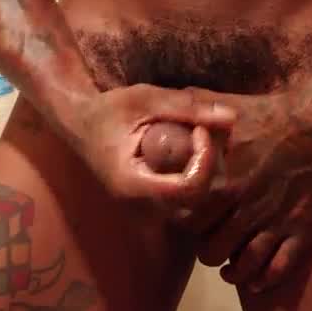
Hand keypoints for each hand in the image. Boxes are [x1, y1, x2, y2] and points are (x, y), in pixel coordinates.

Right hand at [68, 84, 235, 210]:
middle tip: (206, 136)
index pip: (188, 189)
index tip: (200, 130)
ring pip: (191, 207)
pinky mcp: (148, 206)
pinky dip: (194, 179)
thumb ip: (188, 108)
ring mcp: (143, 210)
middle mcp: (139, 207)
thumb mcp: (147, 100)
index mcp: (134, 184)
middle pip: (195, 203)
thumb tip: (232, 117)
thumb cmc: (109, 109)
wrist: (79, 124)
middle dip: (210, 168)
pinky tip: (191, 154)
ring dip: (205, 176)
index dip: (204, 160)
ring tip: (200, 144)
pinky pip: (181, 203)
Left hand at [173, 88, 311, 291]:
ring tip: (231, 271)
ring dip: (235, 272)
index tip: (190, 223)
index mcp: (223, 182)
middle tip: (212, 245)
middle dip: (209, 251)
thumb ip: (194, 109)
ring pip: (245, 265)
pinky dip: (265, 279)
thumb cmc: (272, 111)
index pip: (190, 221)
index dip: (187, 225)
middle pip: (213, 250)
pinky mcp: (302, 229)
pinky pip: (280, 266)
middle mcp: (245, 208)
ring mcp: (275, 222)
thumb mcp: (226, 106)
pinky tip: (258, 281)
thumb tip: (168, 107)